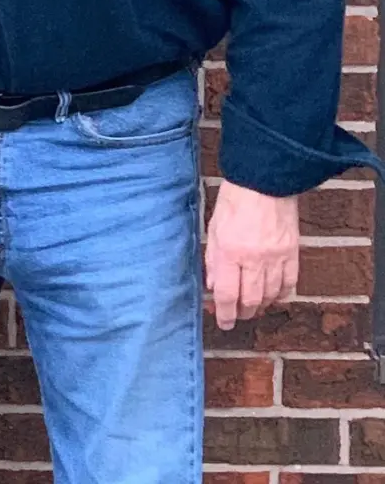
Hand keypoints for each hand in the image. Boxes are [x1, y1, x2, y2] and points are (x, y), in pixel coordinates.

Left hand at [205, 179, 298, 329]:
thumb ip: (213, 260)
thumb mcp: (213, 228)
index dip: (224, 314)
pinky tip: (272, 295)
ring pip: (270, 296)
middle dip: (241, 313)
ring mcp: (276, 258)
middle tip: (235, 315)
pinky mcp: (292, 253)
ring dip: (260, 307)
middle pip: (250, 301)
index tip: (222, 323)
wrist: (264, 181)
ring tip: (251, 307)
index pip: (227, 294)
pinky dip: (280, 295)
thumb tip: (213, 286)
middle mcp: (254, 259)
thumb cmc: (234, 201)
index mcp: (230, 251)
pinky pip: (289, 285)